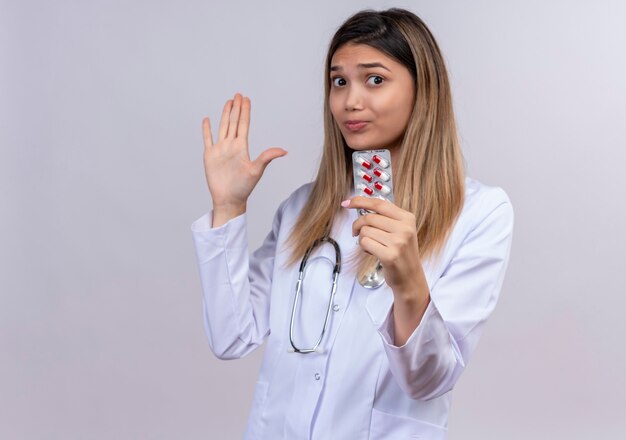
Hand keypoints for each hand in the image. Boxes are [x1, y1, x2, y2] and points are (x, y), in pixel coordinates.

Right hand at [202, 93, 287, 210]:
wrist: (229, 199)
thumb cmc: (244, 188)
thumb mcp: (256, 170)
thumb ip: (267, 157)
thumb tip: (284, 151)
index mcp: (242, 147)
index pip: (243, 125)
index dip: (245, 112)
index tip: (246, 99)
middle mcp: (231, 146)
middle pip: (233, 122)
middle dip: (236, 108)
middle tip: (238, 95)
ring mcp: (220, 150)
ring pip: (222, 127)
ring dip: (224, 114)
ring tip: (227, 102)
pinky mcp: (210, 156)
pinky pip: (207, 139)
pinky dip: (206, 129)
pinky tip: (207, 120)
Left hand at [344, 197, 425, 298]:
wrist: (410, 276)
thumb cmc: (401, 252)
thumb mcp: (400, 230)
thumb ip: (385, 217)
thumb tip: (360, 205)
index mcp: (407, 218)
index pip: (379, 204)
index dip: (360, 201)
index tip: (347, 203)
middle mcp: (404, 229)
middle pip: (369, 218)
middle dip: (357, 225)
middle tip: (356, 232)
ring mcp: (398, 242)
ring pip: (365, 231)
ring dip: (362, 239)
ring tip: (372, 245)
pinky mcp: (389, 256)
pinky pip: (364, 243)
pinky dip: (363, 248)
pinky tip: (371, 252)